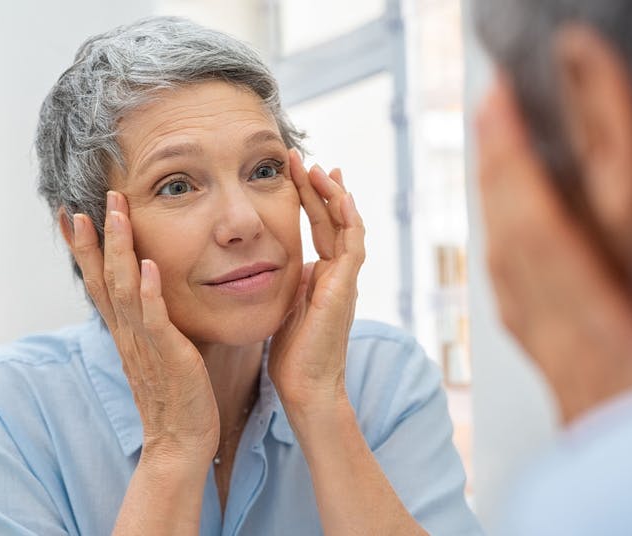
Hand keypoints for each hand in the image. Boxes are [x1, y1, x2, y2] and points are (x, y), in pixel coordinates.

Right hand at [70, 191, 218, 463]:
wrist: (181, 442)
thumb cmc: (176, 396)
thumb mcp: (158, 351)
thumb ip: (152, 322)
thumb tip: (153, 294)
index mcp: (124, 332)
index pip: (97, 282)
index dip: (84, 248)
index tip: (72, 214)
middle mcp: (127, 333)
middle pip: (102, 278)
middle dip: (94, 238)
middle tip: (86, 201)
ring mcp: (144, 344)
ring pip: (123, 289)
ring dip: (118, 249)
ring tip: (116, 213)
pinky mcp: (168, 356)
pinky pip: (154, 320)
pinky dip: (148, 292)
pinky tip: (147, 265)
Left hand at [269, 150, 365, 412]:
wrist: (306, 387)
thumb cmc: (293, 355)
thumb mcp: (286, 307)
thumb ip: (288, 283)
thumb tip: (279, 264)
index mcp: (323, 277)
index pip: (320, 227)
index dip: (309, 199)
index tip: (296, 172)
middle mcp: (338, 274)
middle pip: (333, 220)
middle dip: (318, 187)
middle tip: (303, 159)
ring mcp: (345, 281)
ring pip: (347, 227)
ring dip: (333, 196)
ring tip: (319, 168)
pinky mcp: (345, 290)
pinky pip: (352, 247)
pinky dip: (349, 220)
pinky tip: (340, 197)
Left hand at [476, 77, 631, 421]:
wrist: (622, 478)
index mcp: (589, 324)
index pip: (538, 230)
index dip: (516, 166)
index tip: (502, 114)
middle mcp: (551, 323)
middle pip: (510, 231)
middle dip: (497, 164)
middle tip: (491, 108)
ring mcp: (537, 332)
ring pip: (501, 250)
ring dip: (494, 192)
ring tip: (494, 143)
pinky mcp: (536, 338)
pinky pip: (505, 276)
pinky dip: (501, 230)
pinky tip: (502, 212)